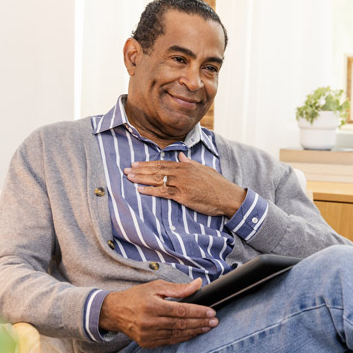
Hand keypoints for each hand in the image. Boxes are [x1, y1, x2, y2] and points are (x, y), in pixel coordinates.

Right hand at [99, 279, 217, 347]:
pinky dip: (183, 338)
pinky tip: (193, 333)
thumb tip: (198, 284)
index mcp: (152, 306)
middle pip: (181, 324)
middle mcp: (150, 322)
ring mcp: (148, 335)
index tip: (211, 312)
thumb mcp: (156, 286)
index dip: (198, 312)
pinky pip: (169, 341)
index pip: (181, 311)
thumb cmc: (137, 296)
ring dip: (194, 332)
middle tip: (214, 321)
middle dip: (200, 323)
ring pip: (177, 335)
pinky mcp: (147, 343)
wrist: (115, 312)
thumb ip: (178, 288)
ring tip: (207, 328)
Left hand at [124, 153, 246, 216]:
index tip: (135, 164)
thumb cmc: (216, 184)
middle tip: (126, 170)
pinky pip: (163, 192)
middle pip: (156, 170)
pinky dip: (151, 191)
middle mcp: (182, 172)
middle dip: (140, 170)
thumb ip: (190, 162)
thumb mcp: (203, 169)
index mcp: (185, 165)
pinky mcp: (182, 195)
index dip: (147, 164)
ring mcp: (181, 183)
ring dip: (141, 178)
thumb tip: (182, 155)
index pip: (162, 163)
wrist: (227, 196)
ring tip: (129, 178)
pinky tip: (140, 190)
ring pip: (157, 179)